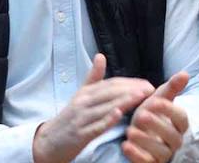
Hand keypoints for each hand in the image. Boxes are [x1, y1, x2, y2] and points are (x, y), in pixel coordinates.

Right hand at [33, 54, 154, 162]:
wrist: (47, 142)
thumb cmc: (70, 118)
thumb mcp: (81, 96)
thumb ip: (93, 77)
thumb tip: (100, 55)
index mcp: (86, 93)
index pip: (111, 84)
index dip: (130, 83)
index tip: (147, 84)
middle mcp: (83, 103)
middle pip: (110, 93)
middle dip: (131, 89)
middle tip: (150, 89)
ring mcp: (80, 119)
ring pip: (104, 108)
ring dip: (124, 101)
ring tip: (141, 96)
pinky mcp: (79, 135)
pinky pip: (94, 126)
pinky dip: (106, 120)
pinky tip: (119, 115)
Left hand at [122, 72, 189, 162]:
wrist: (137, 135)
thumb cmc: (150, 115)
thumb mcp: (158, 100)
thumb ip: (171, 88)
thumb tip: (185, 73)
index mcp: (179, 124)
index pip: (181, 118)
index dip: (169, 110)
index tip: (154, 101)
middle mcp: (175, 140)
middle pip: (172, 135)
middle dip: (156, 125)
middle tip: (140, 115)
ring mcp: (164, 153)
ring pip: (161, 151)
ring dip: (145, 141)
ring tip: (129, 131)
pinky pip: (146, 162)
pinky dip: (136, 155)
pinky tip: (125, 145)